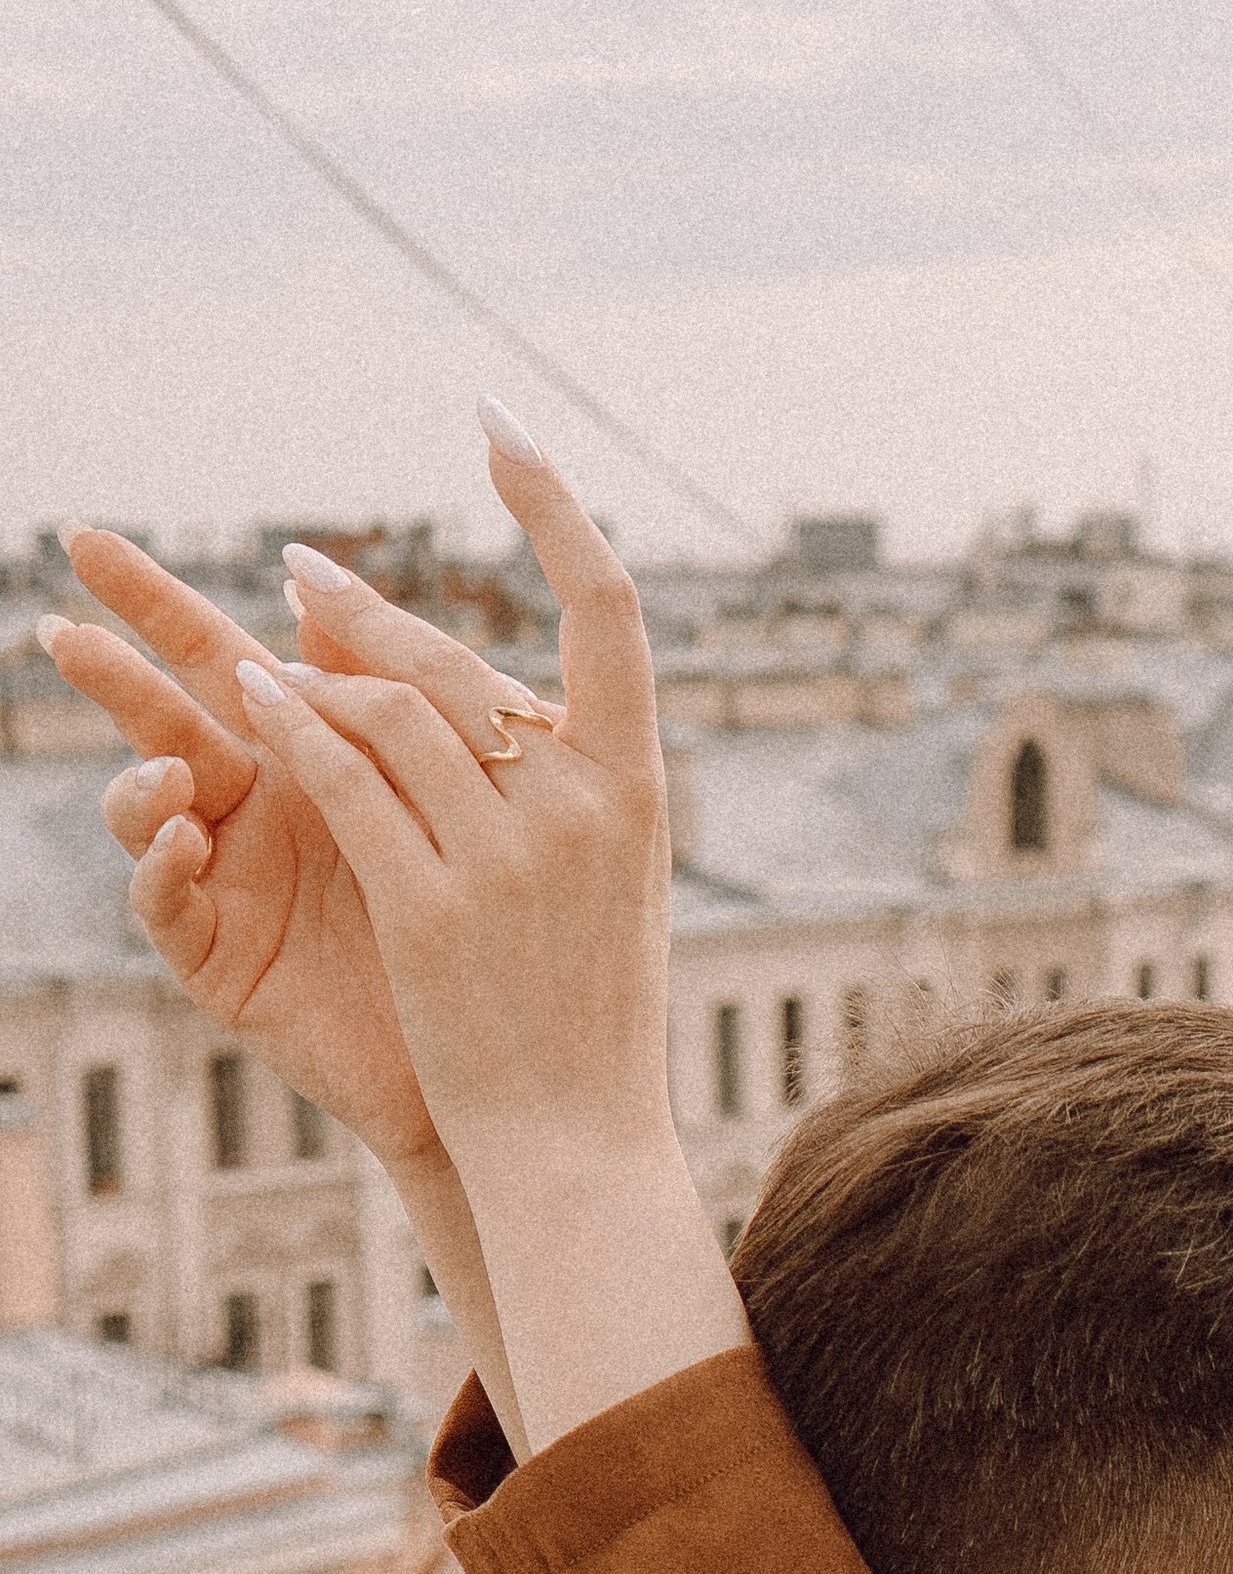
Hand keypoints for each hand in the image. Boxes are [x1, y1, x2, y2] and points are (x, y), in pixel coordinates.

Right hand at [45, 539, 440, 1179]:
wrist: (501, 1065)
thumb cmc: (482, 925)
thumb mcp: (438, 799)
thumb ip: (387, 706)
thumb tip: (321, 597)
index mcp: (302, 759)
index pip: (220, 660)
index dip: (157, 604)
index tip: (89, 540)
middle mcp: (250, 811)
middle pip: (162, 714)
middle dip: (108, 654)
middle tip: (43, 599)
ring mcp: (226, 884)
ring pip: (146, 806)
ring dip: (138, 775)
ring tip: (168, 769)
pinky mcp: (220, 961)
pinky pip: (169, 906)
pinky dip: (162, 867)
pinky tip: (181, 837)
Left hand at [230, 414, 746, 1455]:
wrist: (579, 1143)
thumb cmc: (590, 1016)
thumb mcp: (612, 883)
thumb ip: (571, 781)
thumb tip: (506, 691)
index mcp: (639, 790)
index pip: (611, 610)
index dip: (555, 507)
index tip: (502, 430)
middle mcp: (583, 810)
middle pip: (462, 663)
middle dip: (367, 609)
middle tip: (297, 570)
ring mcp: (510, 860)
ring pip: (391, 713)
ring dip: (311, 670)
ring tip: (256, 659)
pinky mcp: (433, 909)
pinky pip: (347, 785)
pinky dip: (295, 732)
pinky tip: (252, 705)